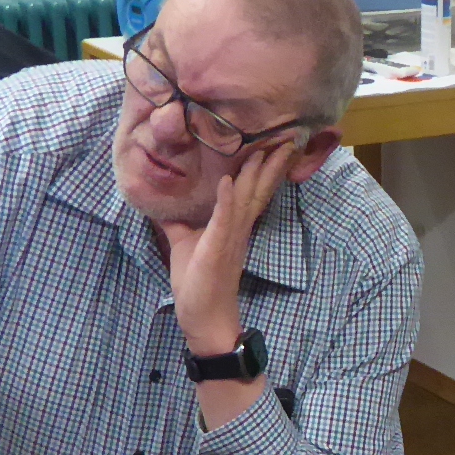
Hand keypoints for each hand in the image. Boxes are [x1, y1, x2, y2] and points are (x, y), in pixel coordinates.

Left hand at [157, 137, 301, 351]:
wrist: (203, 317)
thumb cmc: (196, 283)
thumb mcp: (184, 242)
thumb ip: (180, 220)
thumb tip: (165, 201)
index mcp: (233, 225)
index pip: (251, 190)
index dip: (264, 167)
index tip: (275, 142)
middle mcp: (238, 228)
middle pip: (259, 189)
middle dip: (273, 163)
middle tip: (289, 136)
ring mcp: (230, 237)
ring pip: (247, 198)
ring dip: (257, 173)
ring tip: (268, 147)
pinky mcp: (217, 248)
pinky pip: (224, 220)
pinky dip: (226, 200)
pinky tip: (227, 181)